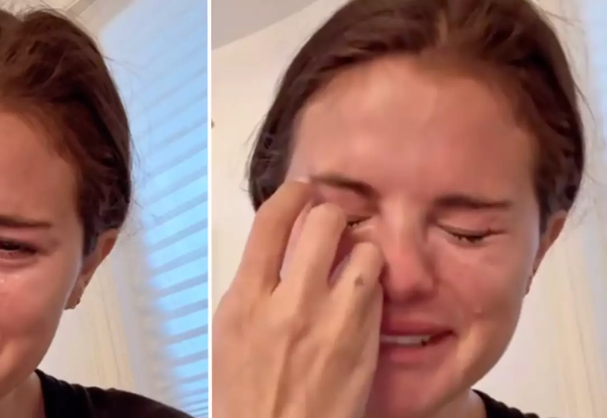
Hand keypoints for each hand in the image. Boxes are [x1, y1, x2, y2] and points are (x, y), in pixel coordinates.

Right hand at [212, 180, 383, 417]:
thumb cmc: (246, 390)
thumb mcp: (232, 331)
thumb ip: (255, 284)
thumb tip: (282, 244)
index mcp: (247, 299)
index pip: (272, 222)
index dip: (292, 195)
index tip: (303, 190)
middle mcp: (290, 303)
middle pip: (326, 221)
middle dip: (332, 216)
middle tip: (333, 227)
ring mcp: (333, 321)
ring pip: (366, 250)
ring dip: (361, 250)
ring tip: (353, 265)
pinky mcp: (364, 340)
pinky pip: (377, 290)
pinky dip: (371, 287)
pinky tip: (360, 299)